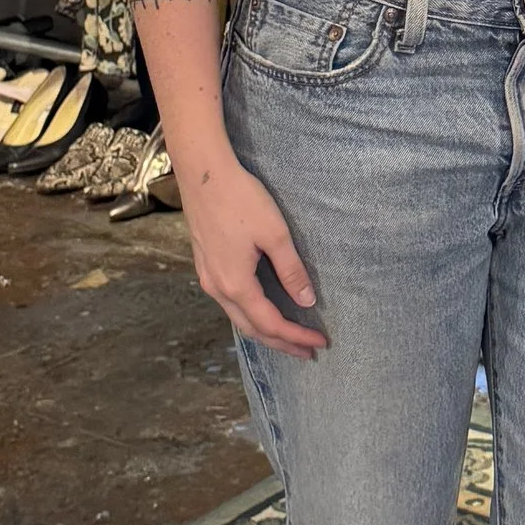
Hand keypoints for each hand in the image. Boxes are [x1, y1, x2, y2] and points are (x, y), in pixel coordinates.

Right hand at [178, 151, 324, 355]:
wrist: (203, 173)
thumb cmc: (241, 199)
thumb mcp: (276, 234)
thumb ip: (291, 270)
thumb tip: (306, 301)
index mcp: (236, 284)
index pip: (271, 324)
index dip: (297, 337)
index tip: (321, 342)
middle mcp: (218, 288)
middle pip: (252, 329)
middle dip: (281, 343)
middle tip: (308, 352)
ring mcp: (208, 278)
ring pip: (238, 318)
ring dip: (265, 331)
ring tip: (289, 337)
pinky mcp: (205, 266)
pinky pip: (229, 303)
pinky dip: (250, 316)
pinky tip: (263, 310)